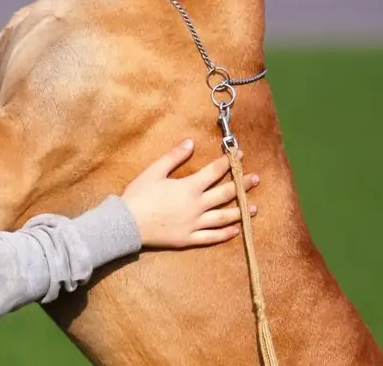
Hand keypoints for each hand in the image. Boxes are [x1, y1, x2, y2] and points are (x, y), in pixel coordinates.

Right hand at [120, 138, 258, 248]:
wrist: (126, 224)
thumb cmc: (138, 195)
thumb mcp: (154, 171)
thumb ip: (174, 157)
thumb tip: (191, 143)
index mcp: (189, 188)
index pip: (214, 172)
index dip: (228, 163)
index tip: (240, 155)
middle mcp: (196, 206)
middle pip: (225, 194)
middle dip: (242, 185)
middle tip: (255, 179)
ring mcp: (194, 224)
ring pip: (223, 217)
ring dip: (241, 211)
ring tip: (254, 207)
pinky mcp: (189, 239)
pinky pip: (211, 237)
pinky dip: (226, 234)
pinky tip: (236, 230)